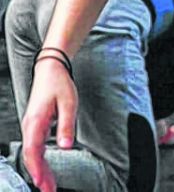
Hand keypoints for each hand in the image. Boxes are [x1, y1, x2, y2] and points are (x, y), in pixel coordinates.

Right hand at [21, 58, 77, 191]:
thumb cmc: (59, 84)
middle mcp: (29, 126)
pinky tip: (45, 169)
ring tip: (49, 185)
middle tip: (49, 191)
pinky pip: (35, 147)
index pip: (33, 151)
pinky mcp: (35, 126)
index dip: (37, 169)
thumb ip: (67, 125)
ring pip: (32, 153)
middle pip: (31, 156)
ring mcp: (31, 126)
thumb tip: (66, 146)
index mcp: (36, 121)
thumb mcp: (68, 103)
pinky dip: (39, 161)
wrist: (50, 70)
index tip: (43, 183)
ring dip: (39, 170)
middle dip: (39, 175)